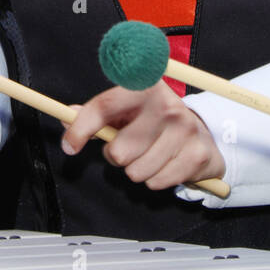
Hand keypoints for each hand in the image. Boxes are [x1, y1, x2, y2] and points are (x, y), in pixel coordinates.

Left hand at [61, 82, 224, 190]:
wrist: (202, 133)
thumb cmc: (154, 120)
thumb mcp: (127, 109)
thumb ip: (97, 113)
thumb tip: (67, 117)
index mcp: (145, 86)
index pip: (104, 108)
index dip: (81, 129)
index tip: (69, 146)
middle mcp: (166, 104)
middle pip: (118, 151)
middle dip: (118, 156)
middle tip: (131, 146)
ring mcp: (185, 129)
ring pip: (136, 172)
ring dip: (138, 169)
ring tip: (150, 154)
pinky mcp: (196, 154)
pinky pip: (156, 183)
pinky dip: (156, 179)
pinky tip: (167, 162)